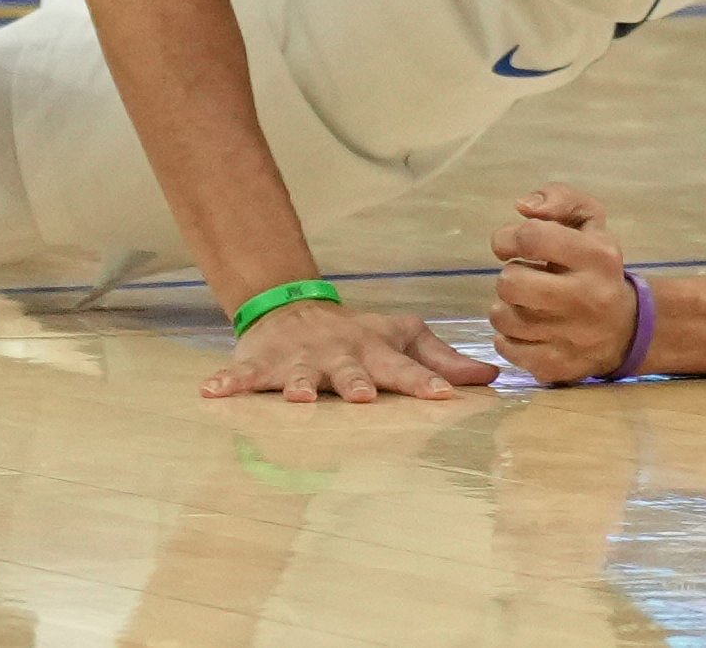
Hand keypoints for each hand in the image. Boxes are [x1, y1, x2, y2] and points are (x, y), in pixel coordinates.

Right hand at [199, 295, 480, 404]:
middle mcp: (338, 356)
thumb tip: (494, 376)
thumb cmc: (359, 336)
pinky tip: (212, 392)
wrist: (294, 308)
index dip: (425, 381)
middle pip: (350, 371)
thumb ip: (444, 360)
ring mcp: (298, 361)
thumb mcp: (403, 338)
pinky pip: (242, 375)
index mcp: (374, 352)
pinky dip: (227, 382)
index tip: (445, 395)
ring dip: (297, 386)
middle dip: (357, 384)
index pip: (405, 369)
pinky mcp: (261, 364)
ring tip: (295, 398)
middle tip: (364, 397)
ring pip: (298, 376)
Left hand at [489, 185, 647, 383]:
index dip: (508, 237)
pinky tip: (528, 329)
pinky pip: (507, 348)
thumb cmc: (596, 266)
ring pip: (504, 317)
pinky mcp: (559, 367)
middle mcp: (588, 297)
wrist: (627, 329)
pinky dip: (509, 337)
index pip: (531, 237)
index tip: (510, 245)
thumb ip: (560, 199)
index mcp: (598, 256)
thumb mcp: (589, 222)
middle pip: (510, 282)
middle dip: (510, 277)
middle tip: (524, 279)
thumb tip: (523, 206)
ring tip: (526, 304)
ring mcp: (573, 337)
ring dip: (506, 308)